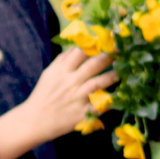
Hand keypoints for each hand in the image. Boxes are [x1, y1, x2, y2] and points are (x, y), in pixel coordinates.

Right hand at [0, 48, 115, 158]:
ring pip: (99, 83)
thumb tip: (78, 45)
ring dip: (113, 76)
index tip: (108, 38)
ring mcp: (77, 98)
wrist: (34, 120)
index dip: (96, 43)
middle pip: (93, 65)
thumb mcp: (49, 73)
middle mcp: (70, 82)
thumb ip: (63, 59)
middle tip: (121, 51)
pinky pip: (100, 106)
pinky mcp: (82, 113)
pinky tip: (122, 96)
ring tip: (125, 71)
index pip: (80, 52)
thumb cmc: (44, 94)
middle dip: (109, 56)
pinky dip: (110, 101)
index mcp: (62, 70)